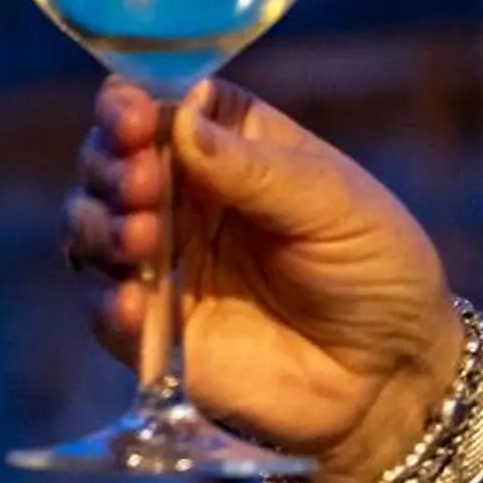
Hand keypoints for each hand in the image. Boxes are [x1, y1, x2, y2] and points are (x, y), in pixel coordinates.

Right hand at [65, 76, 464, 482]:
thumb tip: (179, 118)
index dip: (132, 104)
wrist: (392, 378)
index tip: (134, 117)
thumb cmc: (375, 268)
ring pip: (89, 224)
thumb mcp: (332, 203)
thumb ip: (254, 167)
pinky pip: (104, 307)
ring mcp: (163, 262)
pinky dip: (108, 300)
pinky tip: (134, 304)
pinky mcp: (155, 329)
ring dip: (100, 224)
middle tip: (142, 184)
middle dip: (110, 163)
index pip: (159, 103)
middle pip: (109, 158)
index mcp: (228, 144)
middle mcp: (183, 195)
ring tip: (141, 240)